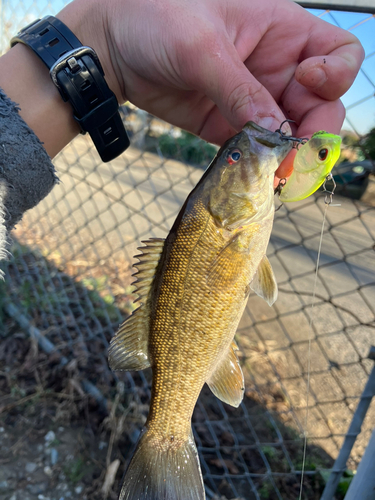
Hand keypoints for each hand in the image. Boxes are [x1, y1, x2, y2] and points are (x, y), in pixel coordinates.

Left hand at [59, 0, 362, 177]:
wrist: (115, 47)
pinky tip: (255, 177)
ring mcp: (254, 101)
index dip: (336, 76)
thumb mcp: (203, 49)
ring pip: (291, 135)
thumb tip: (276, 135)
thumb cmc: (157, 19)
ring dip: (288, 159)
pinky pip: (257, 151)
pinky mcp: (230, 126)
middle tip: (293, 157)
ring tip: (273, 175)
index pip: (339, 54)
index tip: (311, 86)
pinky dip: (260, 166)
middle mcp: (276, 68)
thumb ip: (240, 92)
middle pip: (321, 106)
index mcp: (283, 31)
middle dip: (314, 134)